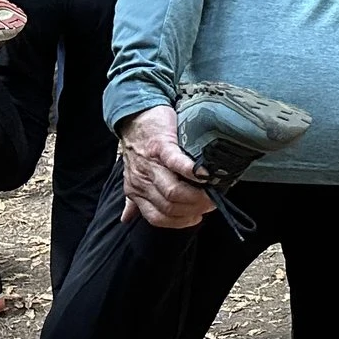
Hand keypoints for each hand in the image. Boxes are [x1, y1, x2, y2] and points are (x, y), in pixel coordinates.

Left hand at [118, 105, 210, 227]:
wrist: (134, 116)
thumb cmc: (139, 147)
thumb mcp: (133, 176)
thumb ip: (133, 200)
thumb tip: (127, 219)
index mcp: (136, 191)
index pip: (157, 218)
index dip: (180, 222)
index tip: (197, 217)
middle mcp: (142, 181)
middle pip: (169, 206)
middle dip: (193, 209)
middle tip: (210, 204)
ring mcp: (151, 164)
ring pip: (173, 191)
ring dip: (196, 196)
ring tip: (212, 193)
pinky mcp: (160, 145)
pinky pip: (176, 163)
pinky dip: (192, 171)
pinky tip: (206, 175)